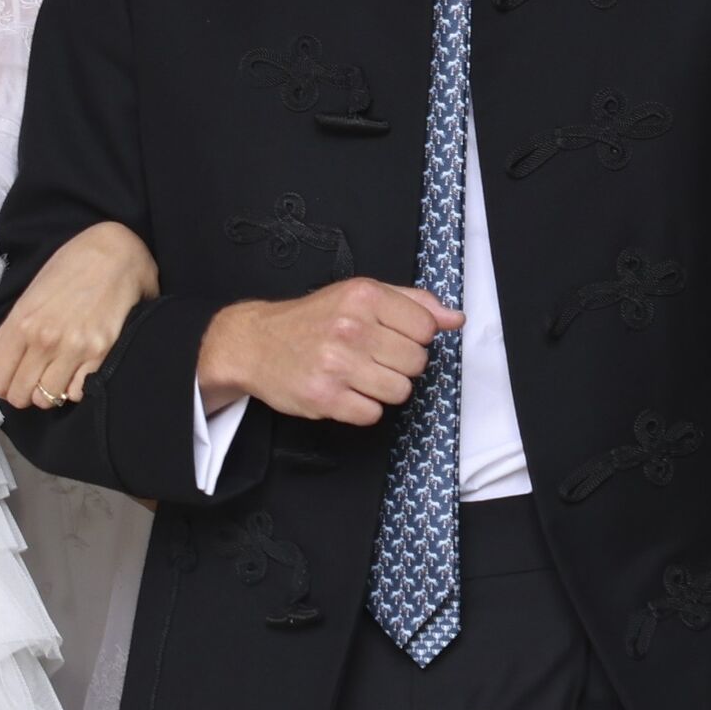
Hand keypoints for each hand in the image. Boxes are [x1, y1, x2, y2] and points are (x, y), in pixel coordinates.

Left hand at [0, 221, 157, 408]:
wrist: (114, 254)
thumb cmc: (67, 271)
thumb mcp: (27, 299)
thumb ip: (1, 340)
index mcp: (22, 324)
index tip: (7, 381)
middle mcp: (45, 340)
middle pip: (20, 395)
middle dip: (21, 393)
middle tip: (30, 379)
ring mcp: (75, 348)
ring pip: (48, 399)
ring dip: (47, 392)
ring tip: (53, 375)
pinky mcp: (101, 353)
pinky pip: (77, 393)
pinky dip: (72, 388)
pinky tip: (74, 371)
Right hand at [197, 278, 461, 426]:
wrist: (255, 343)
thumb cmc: (311, 319)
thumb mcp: (359, 294)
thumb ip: (412, 303)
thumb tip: (456, 318)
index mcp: (364, 296)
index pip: (426, 329)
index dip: (414, 338)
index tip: (392, 336)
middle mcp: (350, 327)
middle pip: (416, 363)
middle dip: (398, 364)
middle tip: (371, 356)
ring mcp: (337, 364)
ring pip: (399, 391)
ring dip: (383, 388)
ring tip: (359, 374)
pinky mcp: (324, 397)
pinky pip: (372, 414)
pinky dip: (362, 407)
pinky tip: (344, 390)